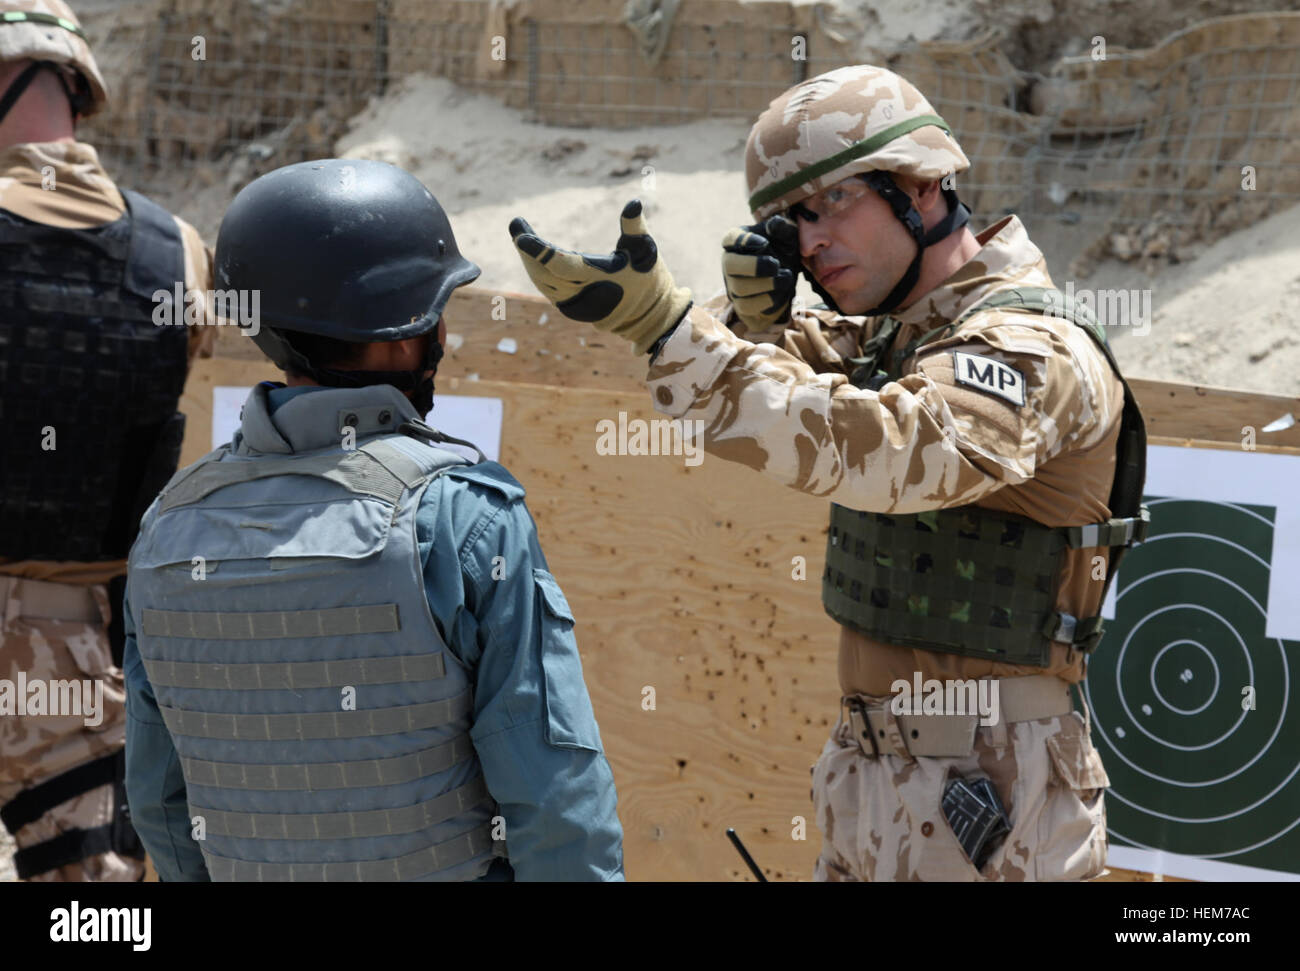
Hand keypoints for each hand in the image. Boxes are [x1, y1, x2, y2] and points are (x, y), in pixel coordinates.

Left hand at [508, 199, 691, 354]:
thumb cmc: (649, 278)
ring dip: (528, 260)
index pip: (559, 264)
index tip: (520, 235)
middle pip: (542, 272)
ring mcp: (574, 305)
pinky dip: (536, 271)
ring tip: (520, 236)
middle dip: (526, 249)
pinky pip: (546, 289)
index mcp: (597, 277)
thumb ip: (635, 226)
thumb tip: (633, 202)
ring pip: (541, 281)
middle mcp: (582, 294)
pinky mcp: (571, 309)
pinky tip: (530, 255)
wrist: (648, 317)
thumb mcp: (645, 249)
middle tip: (516, 224)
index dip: (538, 250)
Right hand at [720, 214, 799, 329]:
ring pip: (740, 288)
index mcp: (737, 241)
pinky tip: (781, 291)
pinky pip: (747, 307)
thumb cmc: (783, 251)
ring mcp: (733, 285)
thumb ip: (782, 228)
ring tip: (786, 277)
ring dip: (766, 284)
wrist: (788, 277)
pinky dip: (768, 300)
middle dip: (755, 266)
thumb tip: (774, 225)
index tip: (764, 243)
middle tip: (776, 264)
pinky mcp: (741, 305)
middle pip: (730, 265)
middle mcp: (730, 263)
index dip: (745, 241)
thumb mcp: (788, 236)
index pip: (730, 239)